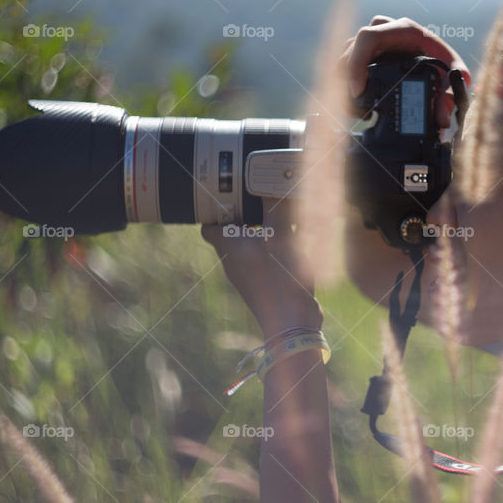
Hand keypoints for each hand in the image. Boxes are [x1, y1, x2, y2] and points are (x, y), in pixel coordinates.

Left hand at [201, 197, 322, 338]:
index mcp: (229, 248)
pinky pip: (263, 256)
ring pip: (247, 244)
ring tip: (280, 214)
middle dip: (243, 214)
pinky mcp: (265, 283)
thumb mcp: (282, 237)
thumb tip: (277, 177)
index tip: (231, 193)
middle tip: (261, 196)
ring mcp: (249, 274)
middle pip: (230, 232)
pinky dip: (272, 245)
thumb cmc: (281, 281)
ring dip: (261, 229)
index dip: (215, 208)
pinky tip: (294, 239)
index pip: (209, 225)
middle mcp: (234, 261)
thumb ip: (278, 207)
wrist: (292, 325)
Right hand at [340, 15, 471, 128]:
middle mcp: (387, 30)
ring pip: (347, 52)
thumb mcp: (456, 77)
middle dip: (346, 75)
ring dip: (344, 77)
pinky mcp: (371, 52)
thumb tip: (442, 118)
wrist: (443, 64)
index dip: (356, 62)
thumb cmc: (448, 65)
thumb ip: (452, 95)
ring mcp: (377, 40)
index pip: (368, 38)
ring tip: (355, 104)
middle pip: (352, 46)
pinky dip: (347, 78)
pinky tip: (356, 97)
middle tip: (354, 102)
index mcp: (405, 30)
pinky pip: (349, 59)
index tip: (358, 90)